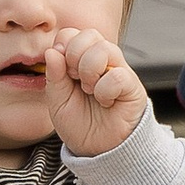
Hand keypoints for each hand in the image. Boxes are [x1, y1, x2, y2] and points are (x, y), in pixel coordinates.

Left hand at [43, 27, 147, 158]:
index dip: (63, 46)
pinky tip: (105, 102)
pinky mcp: (132, 86)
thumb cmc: (80, 124)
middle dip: (74, 56)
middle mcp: (102, 60)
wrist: (97, 150)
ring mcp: (118, 70)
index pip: (72, 33)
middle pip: (89, 34)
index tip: (61, 70)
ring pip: (105, 49)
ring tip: (90, 91)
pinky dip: (104, 90)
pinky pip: (117, 75)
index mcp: (82, 59)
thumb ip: (54, 76)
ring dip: (89, 72)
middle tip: (75, 80)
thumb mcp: (57, 101)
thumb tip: (52, 51)